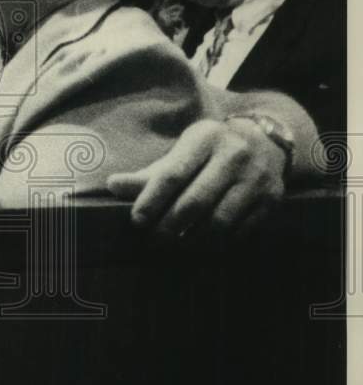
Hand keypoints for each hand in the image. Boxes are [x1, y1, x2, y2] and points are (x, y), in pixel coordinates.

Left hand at [107, 118, 285, 234]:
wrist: (267, 139)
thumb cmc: (211, 149)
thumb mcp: (183, 151)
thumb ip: (150, 173)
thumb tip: (112, 185)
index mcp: (206, 138)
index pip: (173, 174)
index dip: (152, 200)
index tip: (137, 220)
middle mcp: (234, 154)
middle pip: (195, 201)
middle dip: (170, 226)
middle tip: (155, 240)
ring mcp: (256, 177)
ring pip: (219, 220)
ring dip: (194, 239)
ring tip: (178, 245)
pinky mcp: (272, 198)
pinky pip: (241, 229)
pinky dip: (219, 242)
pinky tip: (204, 245)